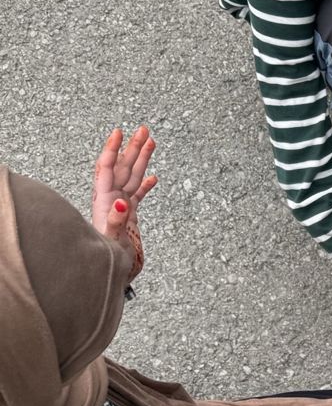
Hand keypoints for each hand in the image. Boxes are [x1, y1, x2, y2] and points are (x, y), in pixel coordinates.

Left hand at [92, 126, 157, 277]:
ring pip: (132, 177)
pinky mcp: (130, 217)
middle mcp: (111, 200)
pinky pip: (139, 195)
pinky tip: (153, 177)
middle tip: (144, 129)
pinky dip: (146, 185)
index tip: (120, 132)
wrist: (112, 275)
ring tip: (150, 142)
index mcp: (104, 201)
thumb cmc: (109, 261)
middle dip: (133, 148)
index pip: (106, 168)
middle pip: (123, 167)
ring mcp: (121, 207)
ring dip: (141, 160)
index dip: (112, 149)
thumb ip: (116, 221)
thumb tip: (121, 202)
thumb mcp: (113, 241)